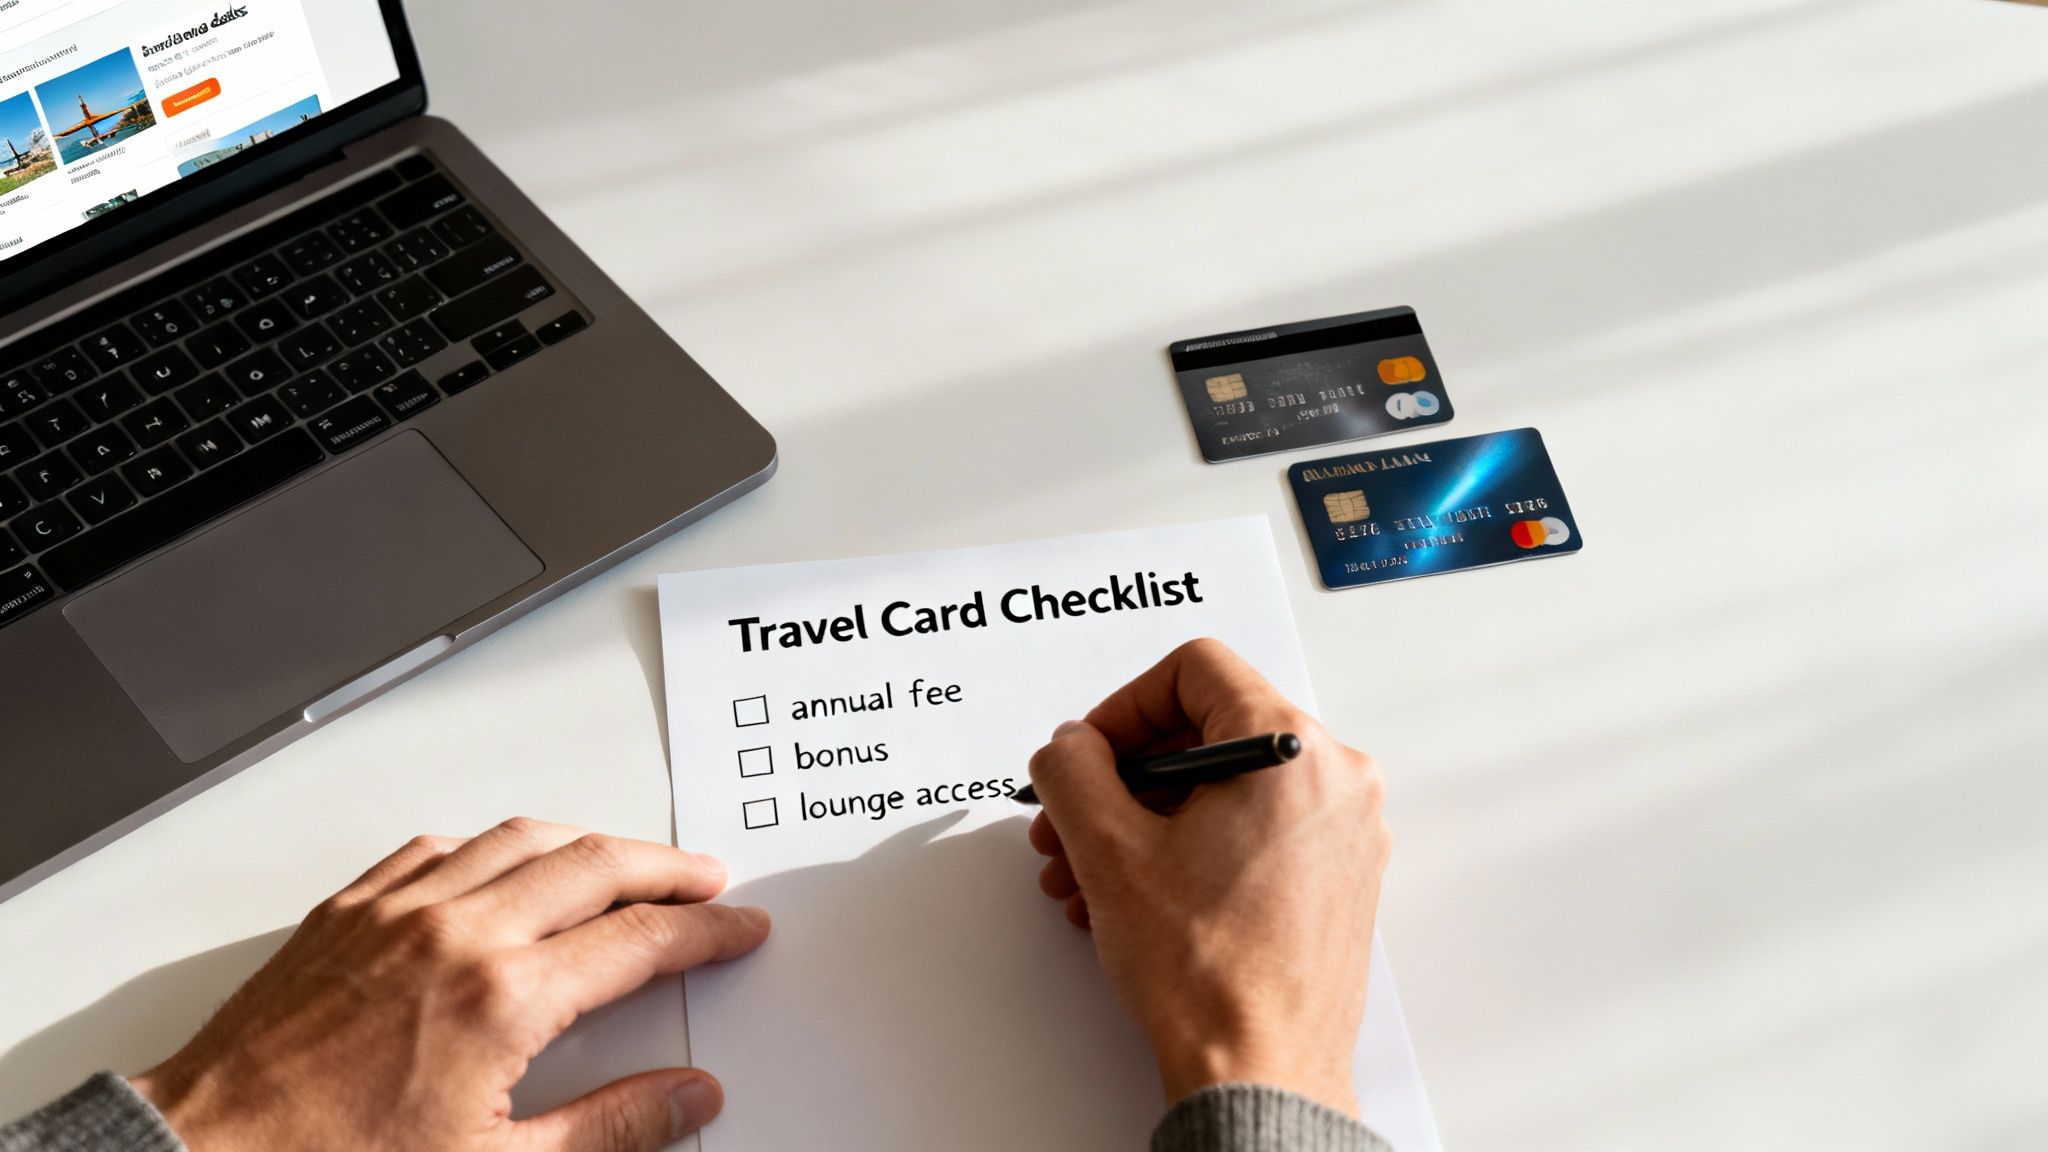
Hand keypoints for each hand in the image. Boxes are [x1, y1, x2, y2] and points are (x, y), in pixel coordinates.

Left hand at [129, 819, 769, 1151]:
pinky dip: (494, 844)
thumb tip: (688, 1099)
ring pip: (521, 838)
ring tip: (624, 858)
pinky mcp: (347, 913)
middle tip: (705, 882)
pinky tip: (504, 859)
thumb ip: (612, 1129)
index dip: (705, 931)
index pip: (639, 941)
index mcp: (504, 999)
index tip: (737, 930)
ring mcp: (397, 913)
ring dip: (588, 842)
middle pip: (595, 866)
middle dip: (666, 868)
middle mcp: (456, 934)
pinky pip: (438, 847)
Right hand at [1026, 639, 1389, 1116]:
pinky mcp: (1339, 879)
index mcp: (1292, 750)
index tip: (1089, 752)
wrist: (1261, 1073)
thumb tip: (1070, 746)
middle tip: (1071, 819)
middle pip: (1209, 732)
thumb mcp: (1110, 851)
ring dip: (1146, 821)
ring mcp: (1345, 833)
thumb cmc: (1209, 974)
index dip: (1123, 705)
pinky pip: (1255, 833)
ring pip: (1227, 790)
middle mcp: (1335, 780)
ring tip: (1088, 873)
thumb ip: (1075, 771)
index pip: (1197, 670)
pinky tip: (1137, 896)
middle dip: (1124, 778)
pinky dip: (1192, 849)